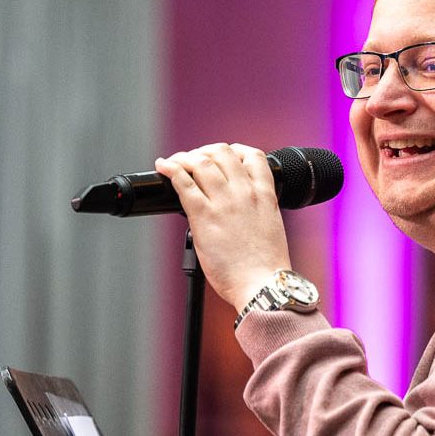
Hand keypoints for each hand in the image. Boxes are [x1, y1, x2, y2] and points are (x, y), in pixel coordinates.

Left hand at [155, 143, 291, 310]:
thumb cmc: (266, 266)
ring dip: (185, 158)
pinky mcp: (204, 216)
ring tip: (175, 163)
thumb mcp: (270, 226)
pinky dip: (171, 169)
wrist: (263, 284)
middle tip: (195, 161)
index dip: (235, 151)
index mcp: (265, 195)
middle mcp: (245, 193)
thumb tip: (236, 209)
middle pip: (223, 152)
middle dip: (205, 151)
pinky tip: (164, 167)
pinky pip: (183, 183)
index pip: (253, 156)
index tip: (224, 157)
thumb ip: (255, 210)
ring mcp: (224, 202)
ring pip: (201, 162)